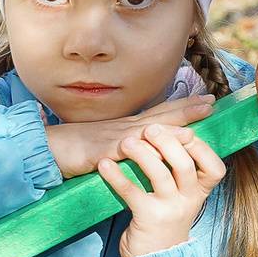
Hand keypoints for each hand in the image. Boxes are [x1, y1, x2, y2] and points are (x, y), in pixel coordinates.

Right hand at [44, 95, 212, 178]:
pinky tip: (151, 152)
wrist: (46, 148)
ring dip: (168, 130)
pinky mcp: (97, 155)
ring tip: (193, 128)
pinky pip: (118, 154)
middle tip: (211, 103)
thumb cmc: (76, 147)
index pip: (160, 114)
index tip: (208, 101)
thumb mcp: (108, 142)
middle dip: (186, 111)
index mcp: (126, 127)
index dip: (184, 107)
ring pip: (144, 134)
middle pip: (159, 118)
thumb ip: (129, 142)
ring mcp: (110, 139)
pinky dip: (136, 152)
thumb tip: (150, 143)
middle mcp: (122, 129)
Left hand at [101, 120, 227, 256]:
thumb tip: (176, 133)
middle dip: (167, 142)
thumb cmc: (165, 220)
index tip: (185, 130)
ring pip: (160, 175)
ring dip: (143, 154)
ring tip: (126, 142)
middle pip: (184, 165)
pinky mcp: (148, 218)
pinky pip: (132, 192)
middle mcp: (189, 200)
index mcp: (200, 193)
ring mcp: (170, 210)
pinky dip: (117, 176)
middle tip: (150, 129)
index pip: (214, 167)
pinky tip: (105, 165)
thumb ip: (182, 173)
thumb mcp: (182, 198)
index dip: (201, 147)